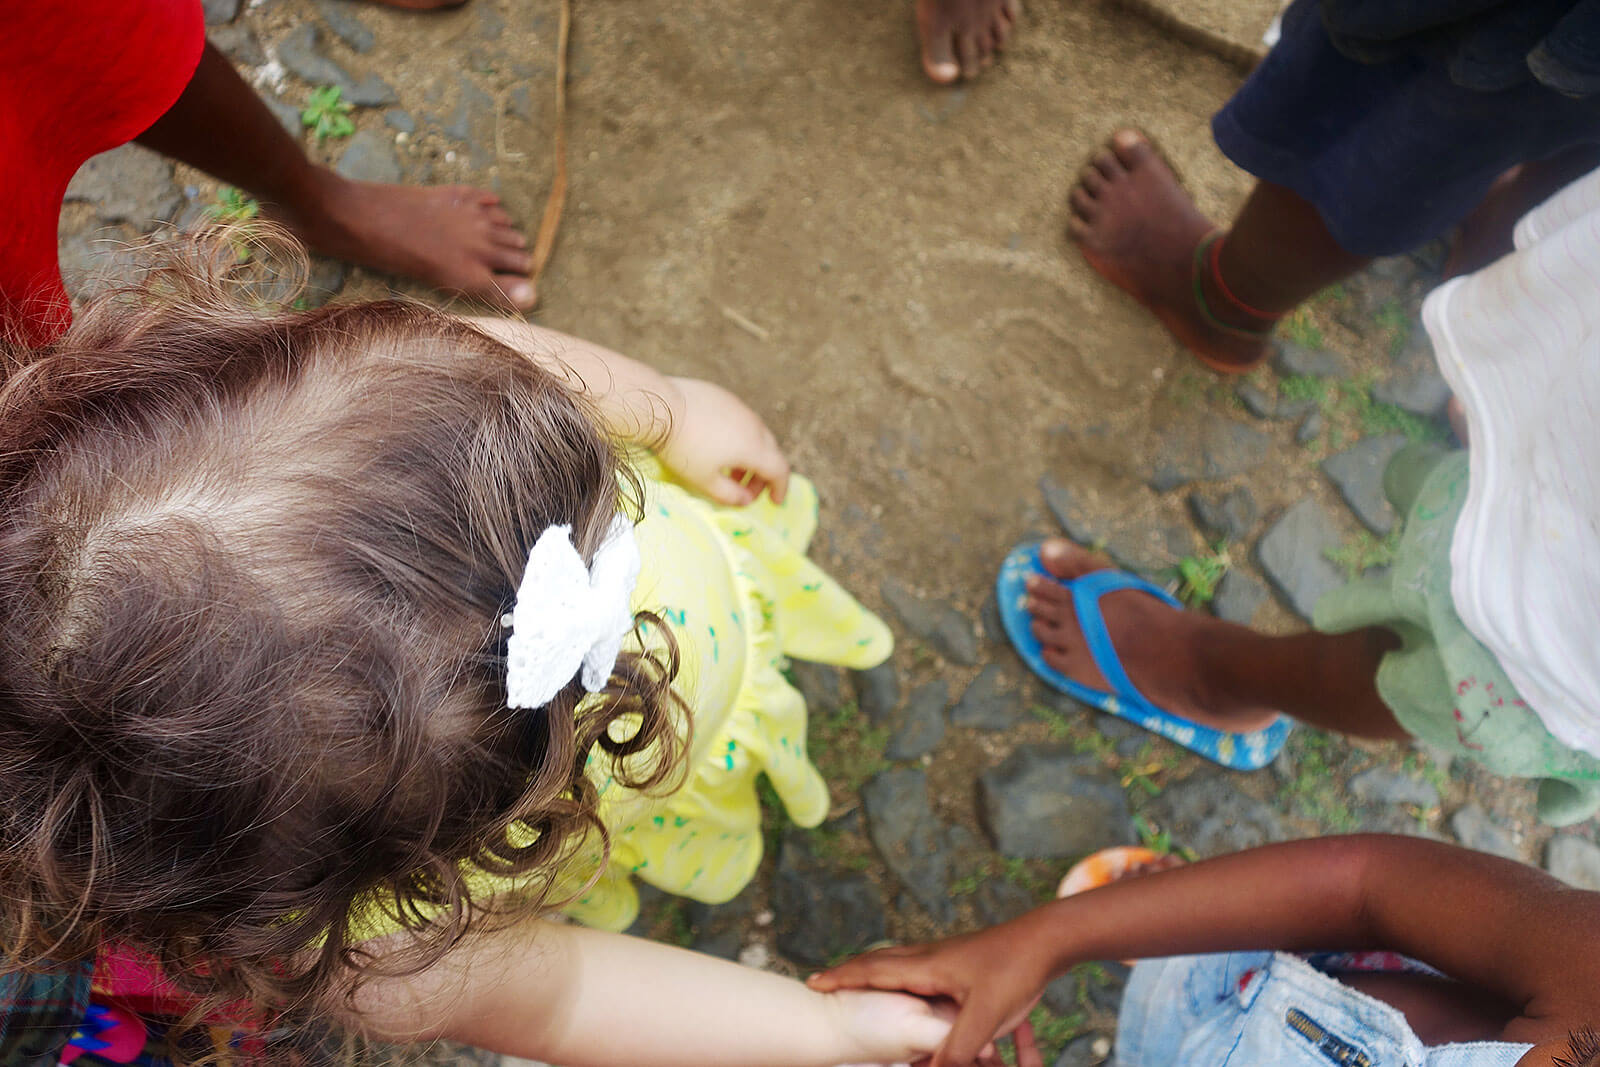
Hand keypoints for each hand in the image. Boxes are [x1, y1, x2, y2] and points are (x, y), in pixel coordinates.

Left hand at [655, 377, 790, 505]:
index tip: (775, 501)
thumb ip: (729, 495)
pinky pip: (741, 421)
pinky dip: (739, 438)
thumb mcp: (704, 480)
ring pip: (756, 435)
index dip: (781, 488)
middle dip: (763, 476)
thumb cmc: (682, 447)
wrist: (660, 406)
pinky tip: (717, 446)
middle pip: (770, 453)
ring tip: (730, 470)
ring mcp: (740, 408)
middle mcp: (753, 425)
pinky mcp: (724, 397)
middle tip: (746, 491)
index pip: (780, 470)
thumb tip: (746, 500)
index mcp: (753, 447)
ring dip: (751, 457)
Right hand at [807, 929, 1052, 1066]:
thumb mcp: (986, 1016)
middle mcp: (929, 956)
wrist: (1047, 939)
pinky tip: (911, 982)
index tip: (813, 983)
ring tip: (856, 979)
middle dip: (850, 972)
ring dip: (874, 970)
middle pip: (879, 961)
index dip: (843, 978)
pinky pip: (920, 966)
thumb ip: (958, 1048)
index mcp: (926, 966)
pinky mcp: (961, 961)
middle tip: (823, 980)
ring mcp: (945, 956)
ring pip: (899, 961)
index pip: (873, 970)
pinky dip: (902, 973)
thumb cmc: (1015, 971)